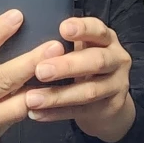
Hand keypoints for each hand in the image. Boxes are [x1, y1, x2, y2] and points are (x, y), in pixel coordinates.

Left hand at [26, 17, 135, 142]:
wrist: (107, 102)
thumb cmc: (85, 67)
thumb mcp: (80, 50)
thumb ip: (62, 44)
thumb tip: (27, 38)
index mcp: (107, 40)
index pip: (98, 30)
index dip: (82, 29)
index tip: (62, 29)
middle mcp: (117, 60)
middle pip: (96, 61)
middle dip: (67, 66)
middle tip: (40, 70)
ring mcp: (116, 85)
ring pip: (89, 91)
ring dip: (58, 95)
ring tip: (32, 99)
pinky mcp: (110, 108)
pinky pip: (81, 111)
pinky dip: (56, 113)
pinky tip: (36, 113)